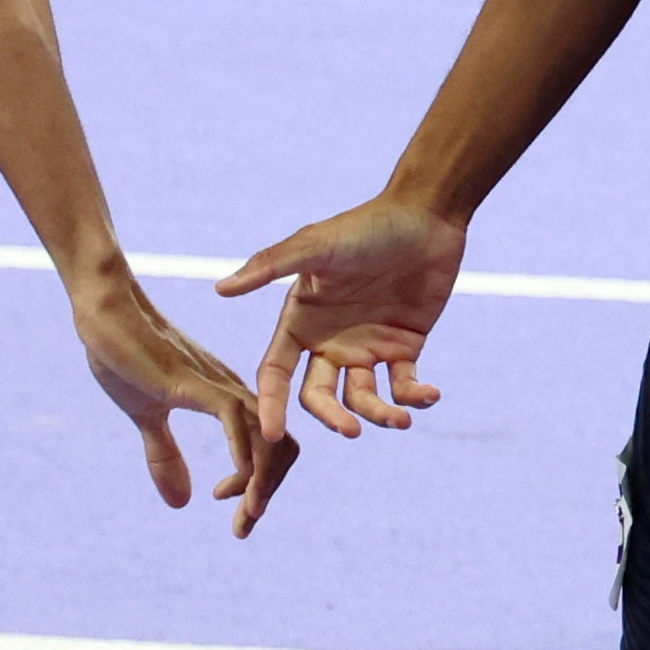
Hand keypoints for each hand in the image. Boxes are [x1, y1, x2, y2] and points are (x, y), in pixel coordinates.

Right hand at [71, 257, 296, 530]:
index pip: (271, 447)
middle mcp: (234, 393)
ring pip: (268, 436)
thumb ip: (165, 456)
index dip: (261, 484)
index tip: (232, 509)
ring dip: (263, 482)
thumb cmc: (125, 355)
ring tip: (248, 513)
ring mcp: (218, 386)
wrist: (105, 312)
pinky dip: (244, 452)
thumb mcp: (146, 417)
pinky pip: (235, 418)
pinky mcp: (196, 381)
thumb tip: (183, 503)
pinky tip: (236, 479)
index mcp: (227, 400)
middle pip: (281, 447)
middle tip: (244, 525)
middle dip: (268, 491)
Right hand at [220, 190, 464, 449]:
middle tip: (352, 430)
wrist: (424, 216)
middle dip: (333, 418)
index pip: (276, 372)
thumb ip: (270, 266)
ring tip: (400, 419)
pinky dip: (416, 398)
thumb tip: (221, 288)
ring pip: (363, 400)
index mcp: (302, 321)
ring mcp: (367, 347)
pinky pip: (404, 386)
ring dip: (379, 415)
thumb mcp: (315, 246)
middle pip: (319, 397)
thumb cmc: (364, 227)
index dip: (271, 404)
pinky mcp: (404, 347)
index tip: (274, 434)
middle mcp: (329, 341)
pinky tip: (428, 396)